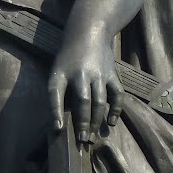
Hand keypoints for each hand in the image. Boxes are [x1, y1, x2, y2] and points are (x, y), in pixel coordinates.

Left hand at [47, 26, 123, 143]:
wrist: (89, 32)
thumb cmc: (69, 57)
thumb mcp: (57, 69)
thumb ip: (58, 91)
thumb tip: (59, 120)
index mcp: (62, 71)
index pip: (56, 93)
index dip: (56, 111)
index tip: (58, 128)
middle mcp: (81, 73)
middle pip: (83, 100)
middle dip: (82, 122)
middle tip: (82, 140)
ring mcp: (99, 74)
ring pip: (100, 101)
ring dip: (96, 120)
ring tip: (92, 136)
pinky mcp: (112, 74)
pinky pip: (117, 94)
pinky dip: (116, 110)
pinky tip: (110, 123)